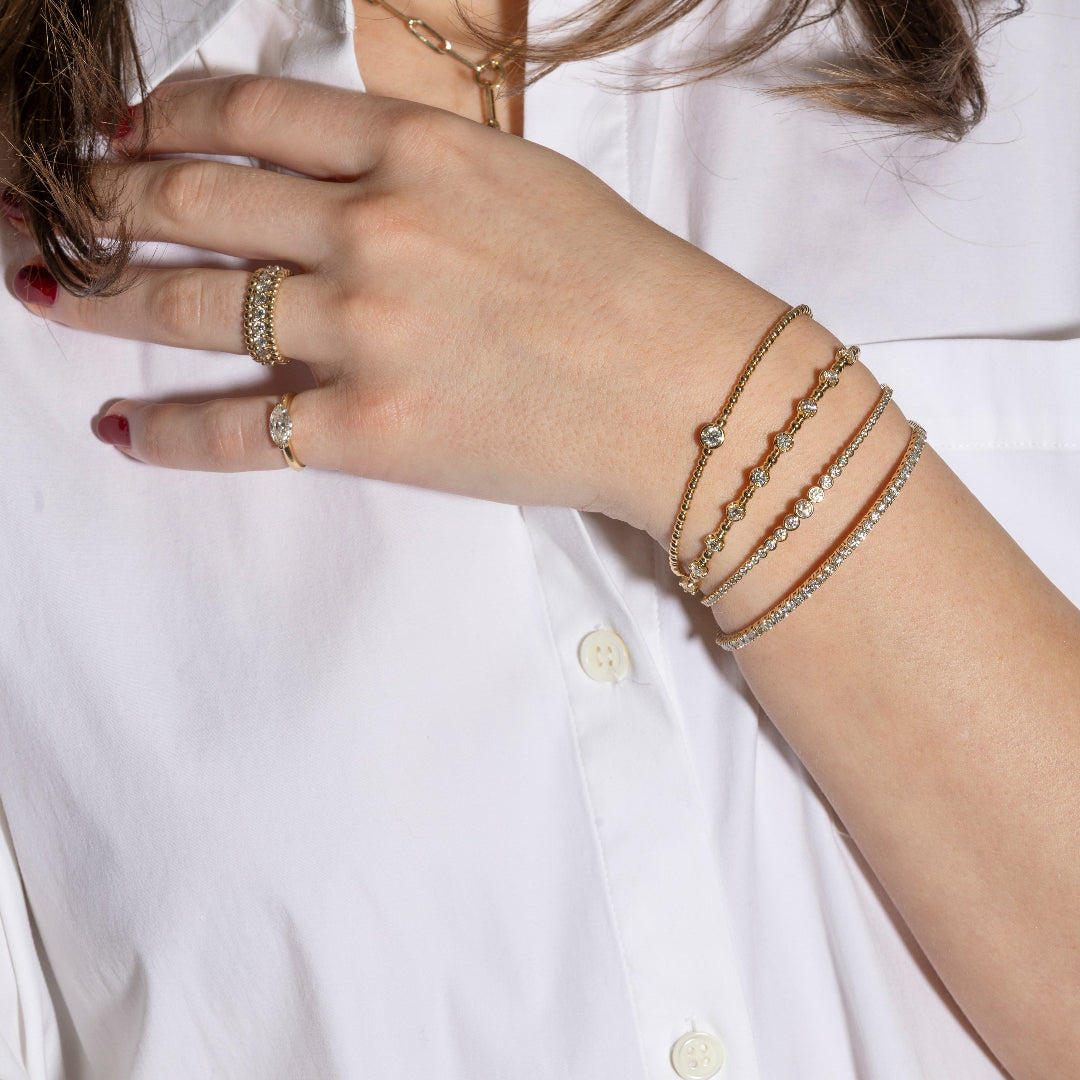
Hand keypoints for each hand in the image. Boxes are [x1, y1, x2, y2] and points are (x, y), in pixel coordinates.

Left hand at [11, 75, 810, 538]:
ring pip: (188, 304)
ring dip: (99, 295)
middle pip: (190, 196)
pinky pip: (239, 430)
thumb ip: (414, 167)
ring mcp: (365, 331)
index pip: (244, 109)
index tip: (122, 135)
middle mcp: (374, 228)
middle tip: (44, 205)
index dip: (160, 117)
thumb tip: (328, 175)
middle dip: (99, 198)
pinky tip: (119, 430)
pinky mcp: (372, 431)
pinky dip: (167, 433)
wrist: (686, 392)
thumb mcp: (521, 180)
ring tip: (45, 291)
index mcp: (416, 149)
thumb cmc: (626, 283)